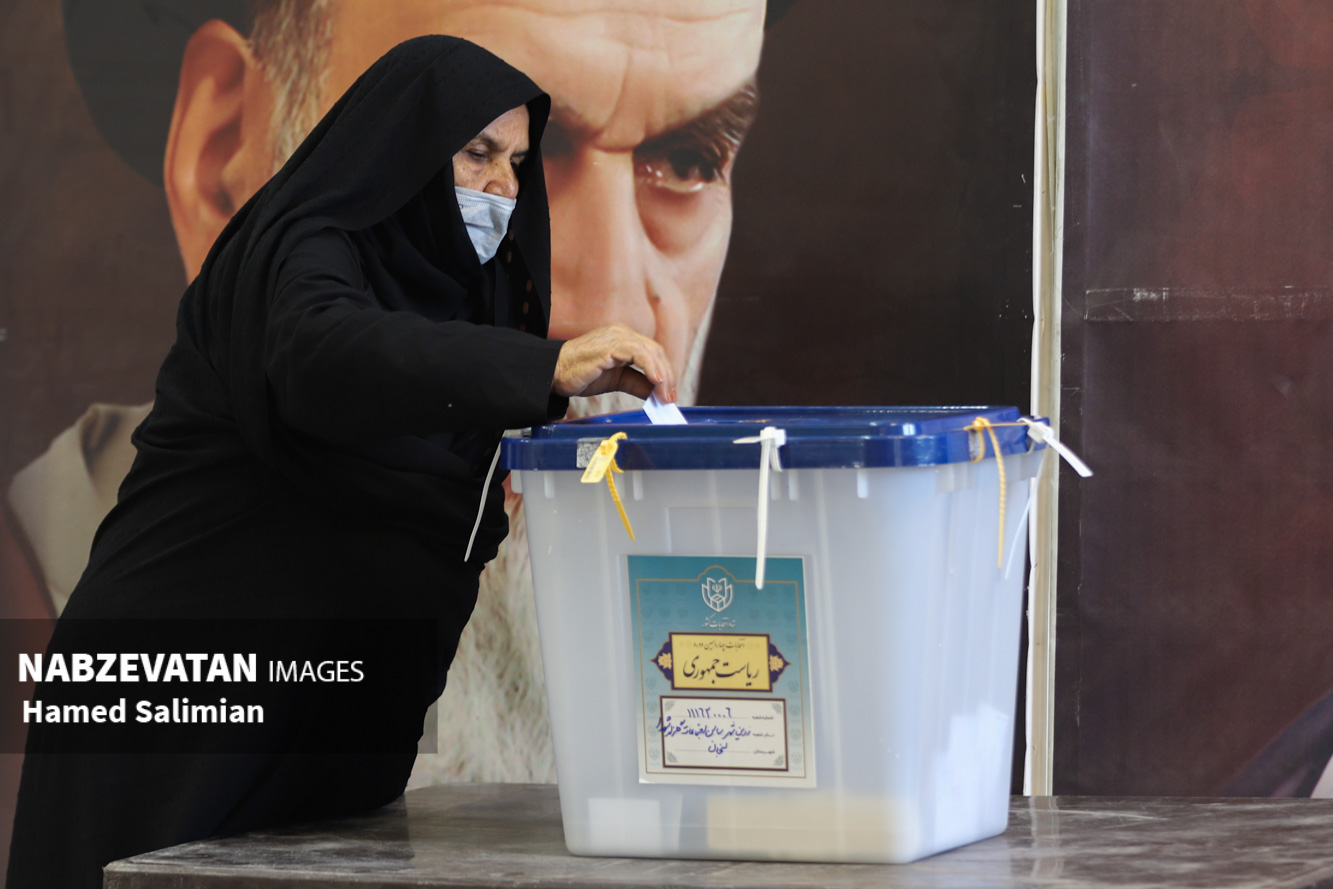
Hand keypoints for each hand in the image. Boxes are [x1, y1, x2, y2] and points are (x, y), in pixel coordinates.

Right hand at [553, 324, 676, 402]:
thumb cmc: (582, 374)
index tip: (668, 395)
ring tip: (665, 395)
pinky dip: (650, 368)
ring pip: (650, 352)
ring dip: (662, 375)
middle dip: (668, 376)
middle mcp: (622, 333)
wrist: (555, 373)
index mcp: (624, 339)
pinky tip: (656, 382)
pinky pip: (637, 354)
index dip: (665, 373)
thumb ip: (636, 384)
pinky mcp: (609, 346)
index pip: (653, 353)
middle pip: (656, 351)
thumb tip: (657, 394)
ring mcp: (616, 337)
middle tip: (669, 399)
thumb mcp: (616, 381)